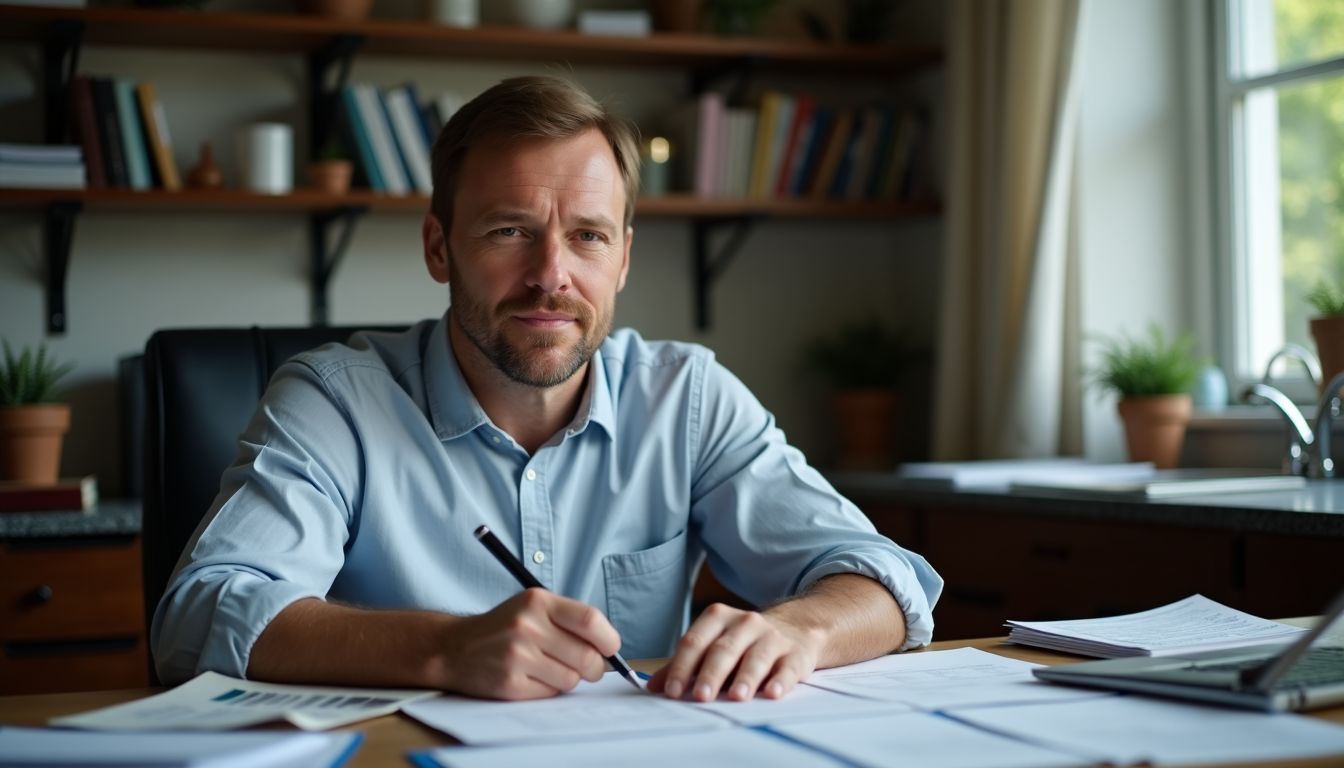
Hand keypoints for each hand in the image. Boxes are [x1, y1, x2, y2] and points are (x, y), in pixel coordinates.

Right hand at [440, 588, 619, 699]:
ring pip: (571, 679)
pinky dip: (549, 689)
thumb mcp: (532, 607)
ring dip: (569, 678)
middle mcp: (527, 626)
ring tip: (551, 668)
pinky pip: (551, 693)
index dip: (608, 639)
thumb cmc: (503, 627)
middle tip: (589, 668)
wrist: (455, 648)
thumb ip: (569, 620)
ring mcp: (517, 655)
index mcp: (538, 601)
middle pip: (586, 656)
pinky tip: (533, 677)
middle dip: (595, 667)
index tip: (611, 649)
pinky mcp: (510, 683)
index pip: (590, 620)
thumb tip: (609, 648)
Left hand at [646, 603, 822, 701]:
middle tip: (700, 696)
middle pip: (723, 650)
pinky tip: (772, 692)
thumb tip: (654, 686)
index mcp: (718, 618)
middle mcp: (745, 623)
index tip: (672, 690)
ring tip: (736, 697)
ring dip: (745, 678)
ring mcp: (772, 637)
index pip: (695, 641)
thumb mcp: (713, 645)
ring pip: (756, 657)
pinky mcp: (795, 653)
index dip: (682, 666)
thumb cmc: (744, 643)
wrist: (796, 629)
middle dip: (710, 674)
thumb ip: (684, 665)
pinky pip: (787, 667)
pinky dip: (780, 681)